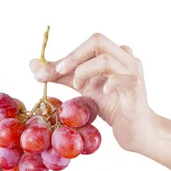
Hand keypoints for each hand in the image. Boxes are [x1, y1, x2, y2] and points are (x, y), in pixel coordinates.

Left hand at [30, 33, 162, 153]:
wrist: (135, 131)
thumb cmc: (112, 106)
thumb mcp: (83, 88)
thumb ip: (61, 76)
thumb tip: (34, 65)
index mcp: (112, 54)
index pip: (87, 44)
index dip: (65, 55)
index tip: (43, 72)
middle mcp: (125, 58)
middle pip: (98, 40)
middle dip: (73, 56)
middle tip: (59, 73)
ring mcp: (132, 72)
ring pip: (106, 59)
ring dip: (85, 71)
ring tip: (80, 86)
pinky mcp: (136, 89)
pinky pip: (121, 78)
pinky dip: (107, 84)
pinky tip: (103, 93)